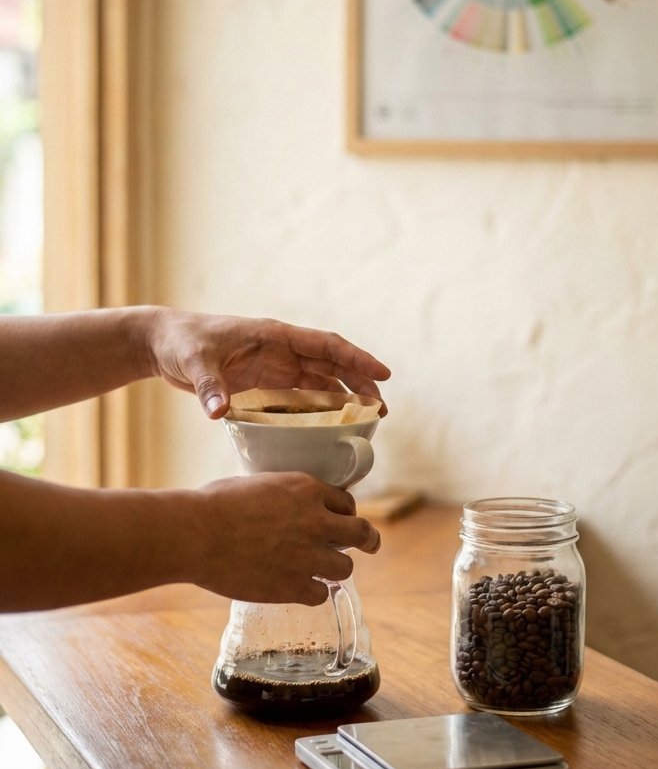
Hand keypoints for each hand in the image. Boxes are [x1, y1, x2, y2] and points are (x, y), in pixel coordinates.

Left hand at [144, 309, 389, 418]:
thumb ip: (209, 385)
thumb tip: (218, 411)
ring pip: (320, 384)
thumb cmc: (181, 342)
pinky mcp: (263, 386)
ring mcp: (274, 369)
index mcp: (274, 336)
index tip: (383, 373)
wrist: (162, 346)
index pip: (326, 345)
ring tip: (366, 422)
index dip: (356, 358)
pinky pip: (298, 400)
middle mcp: (281, 351)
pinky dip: (317, 413)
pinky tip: (328, 432)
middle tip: (382, 410)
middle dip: (360, 384)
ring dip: (344, 400)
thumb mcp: (195, 361)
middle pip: (332, 366)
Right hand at [193, 472, 380, 604]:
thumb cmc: (214, 504)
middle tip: (371, 544)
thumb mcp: (257, 484)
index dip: (343, 511)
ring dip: (335, 569)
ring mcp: (307, 556)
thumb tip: (281, 503)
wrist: (196, 534)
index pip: (345, 501)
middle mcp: (315, 521)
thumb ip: (281, 495)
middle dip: (367, 539)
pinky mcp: (293, 586)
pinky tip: (300, 590)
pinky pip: (320, 595)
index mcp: (306, 490)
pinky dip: (311, 593)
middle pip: (361, 533)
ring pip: (345, 568)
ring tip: (324, 572)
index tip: (340, 519)